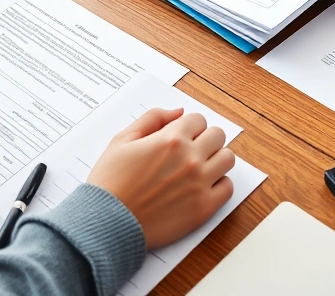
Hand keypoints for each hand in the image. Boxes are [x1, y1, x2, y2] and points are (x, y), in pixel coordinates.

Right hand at [87, 108, 235, 248]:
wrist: (107, 223)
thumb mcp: (122, 140)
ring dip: (215, 159)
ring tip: (199, 168)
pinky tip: (201, 187)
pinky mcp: (204, 208)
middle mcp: (190, 159)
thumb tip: (179, 112)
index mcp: (171, 139)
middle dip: (204, 139)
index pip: (198, 119)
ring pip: (227, 159)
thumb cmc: (110, 183)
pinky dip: (218, 185)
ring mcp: (199, 184)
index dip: (188, 126)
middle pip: (217, 135)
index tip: (180, 137)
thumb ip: (152, 119)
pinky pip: (227, 187)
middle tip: (191, 151)